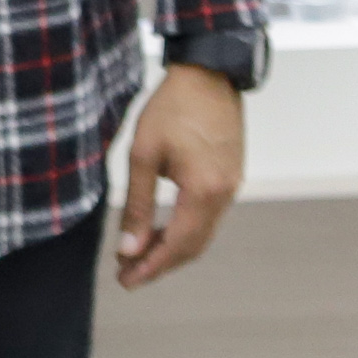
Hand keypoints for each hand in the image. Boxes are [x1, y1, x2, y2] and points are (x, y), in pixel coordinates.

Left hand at [115, 62, 244, 287]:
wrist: (209, 76)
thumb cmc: (171, 109)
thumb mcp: (142, 155)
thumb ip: (139, 206)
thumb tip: (128, 249)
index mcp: (204, 192)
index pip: (178, 245)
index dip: (151, 267)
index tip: (126, 282)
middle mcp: (225, 195)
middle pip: (194, 246)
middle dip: (160, 263)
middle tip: (127, 275)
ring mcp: (232, 186)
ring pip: (202, 233)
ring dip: (172, 247)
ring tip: (137, 255)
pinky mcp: (230, 177)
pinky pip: (208, 216)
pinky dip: (185, 229)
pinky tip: (161, 230)